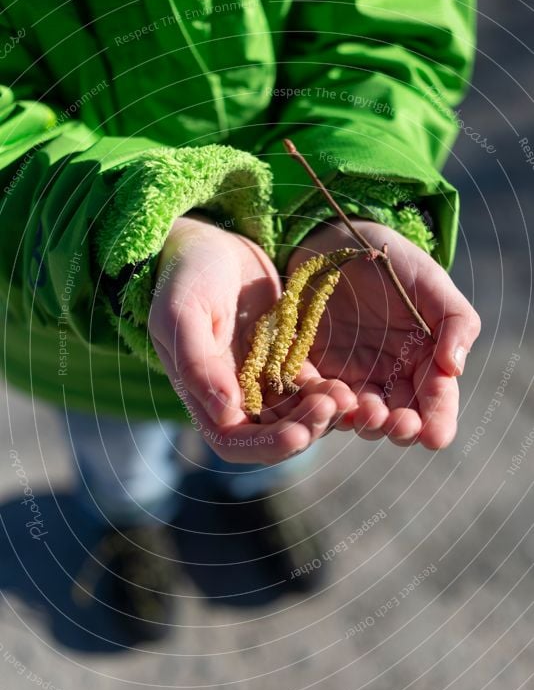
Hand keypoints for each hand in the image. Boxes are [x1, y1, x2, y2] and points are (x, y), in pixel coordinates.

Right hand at [148, 214, 355, 461]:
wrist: (206, 243)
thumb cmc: (185, 277)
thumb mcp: (181, 314)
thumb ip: (197, 364)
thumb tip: (224, 412)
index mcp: (202, 393)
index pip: (234, 441)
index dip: (266, 446)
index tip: (297, 434)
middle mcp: (233, 394)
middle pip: (272, 434)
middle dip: (302, 429)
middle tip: (329, 408)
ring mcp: (261, 377)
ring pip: (296, 414)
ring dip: (320, 413)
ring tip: (343, 397)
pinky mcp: (285, 358)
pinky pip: (310, 387)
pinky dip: (327, 392)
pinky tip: (344, 387)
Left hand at [287, 218, 480, 448]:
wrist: (339, 242)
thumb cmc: (394, 264)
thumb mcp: (431, 284)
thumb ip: (454, 323)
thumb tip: (455, 369)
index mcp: (423, 364)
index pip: (435, 402)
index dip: (436, 422)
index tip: (434, 436)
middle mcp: (386, 380)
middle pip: (395, 419)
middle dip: (398, 428)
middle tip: (398, 424)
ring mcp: (348, 378)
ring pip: (355, 415)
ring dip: (361, 420)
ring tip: (366, 411)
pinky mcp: (311, 369)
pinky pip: (312, 393)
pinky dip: (319, 399)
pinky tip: (327, 396)